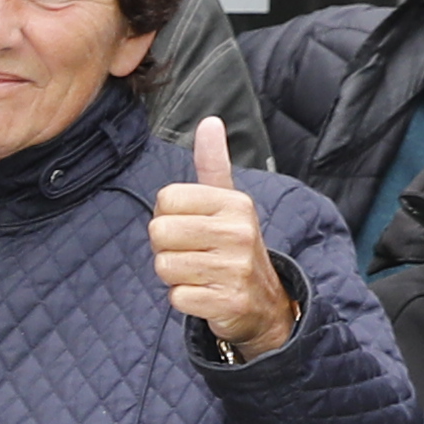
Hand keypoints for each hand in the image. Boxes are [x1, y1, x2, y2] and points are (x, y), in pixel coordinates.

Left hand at [153, 119, 294, 358]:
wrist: (264, 302)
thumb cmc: (233, 247)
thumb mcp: (228, 203)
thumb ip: (214, 164)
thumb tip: (210, 122)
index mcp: (234, 203)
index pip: (166, 198)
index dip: (168, 216)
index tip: (191, 227)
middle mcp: (238, 231)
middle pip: (159, 231)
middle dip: (166, 247)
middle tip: (193, 253)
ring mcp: (235, 268)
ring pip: (164, 265)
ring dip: (174, 275)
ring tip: (201, 273)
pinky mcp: (228, 301)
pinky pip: (176, 297)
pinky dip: (185, 300)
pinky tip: (206, 294)